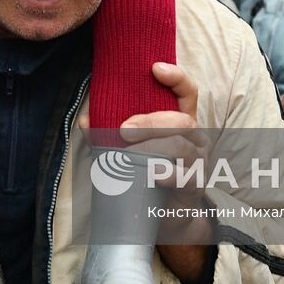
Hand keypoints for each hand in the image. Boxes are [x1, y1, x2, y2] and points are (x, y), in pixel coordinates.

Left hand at [118, 63, 215, 283]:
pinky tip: (151, 175)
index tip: (154, 68)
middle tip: (123, 129)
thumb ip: (109, 130)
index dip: (175, 77)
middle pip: (182, 119)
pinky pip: (184, 176)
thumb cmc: (147, 173)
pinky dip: (165, 174)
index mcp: (181, 121)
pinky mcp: (194, 186)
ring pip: (181, 146)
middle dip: (151, 122)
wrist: (165, 215)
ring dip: (151, 147)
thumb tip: (85, 120)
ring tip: (128, 153)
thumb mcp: (129, 147)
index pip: (187, 92)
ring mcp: (198, 162)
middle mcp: (195, 137)